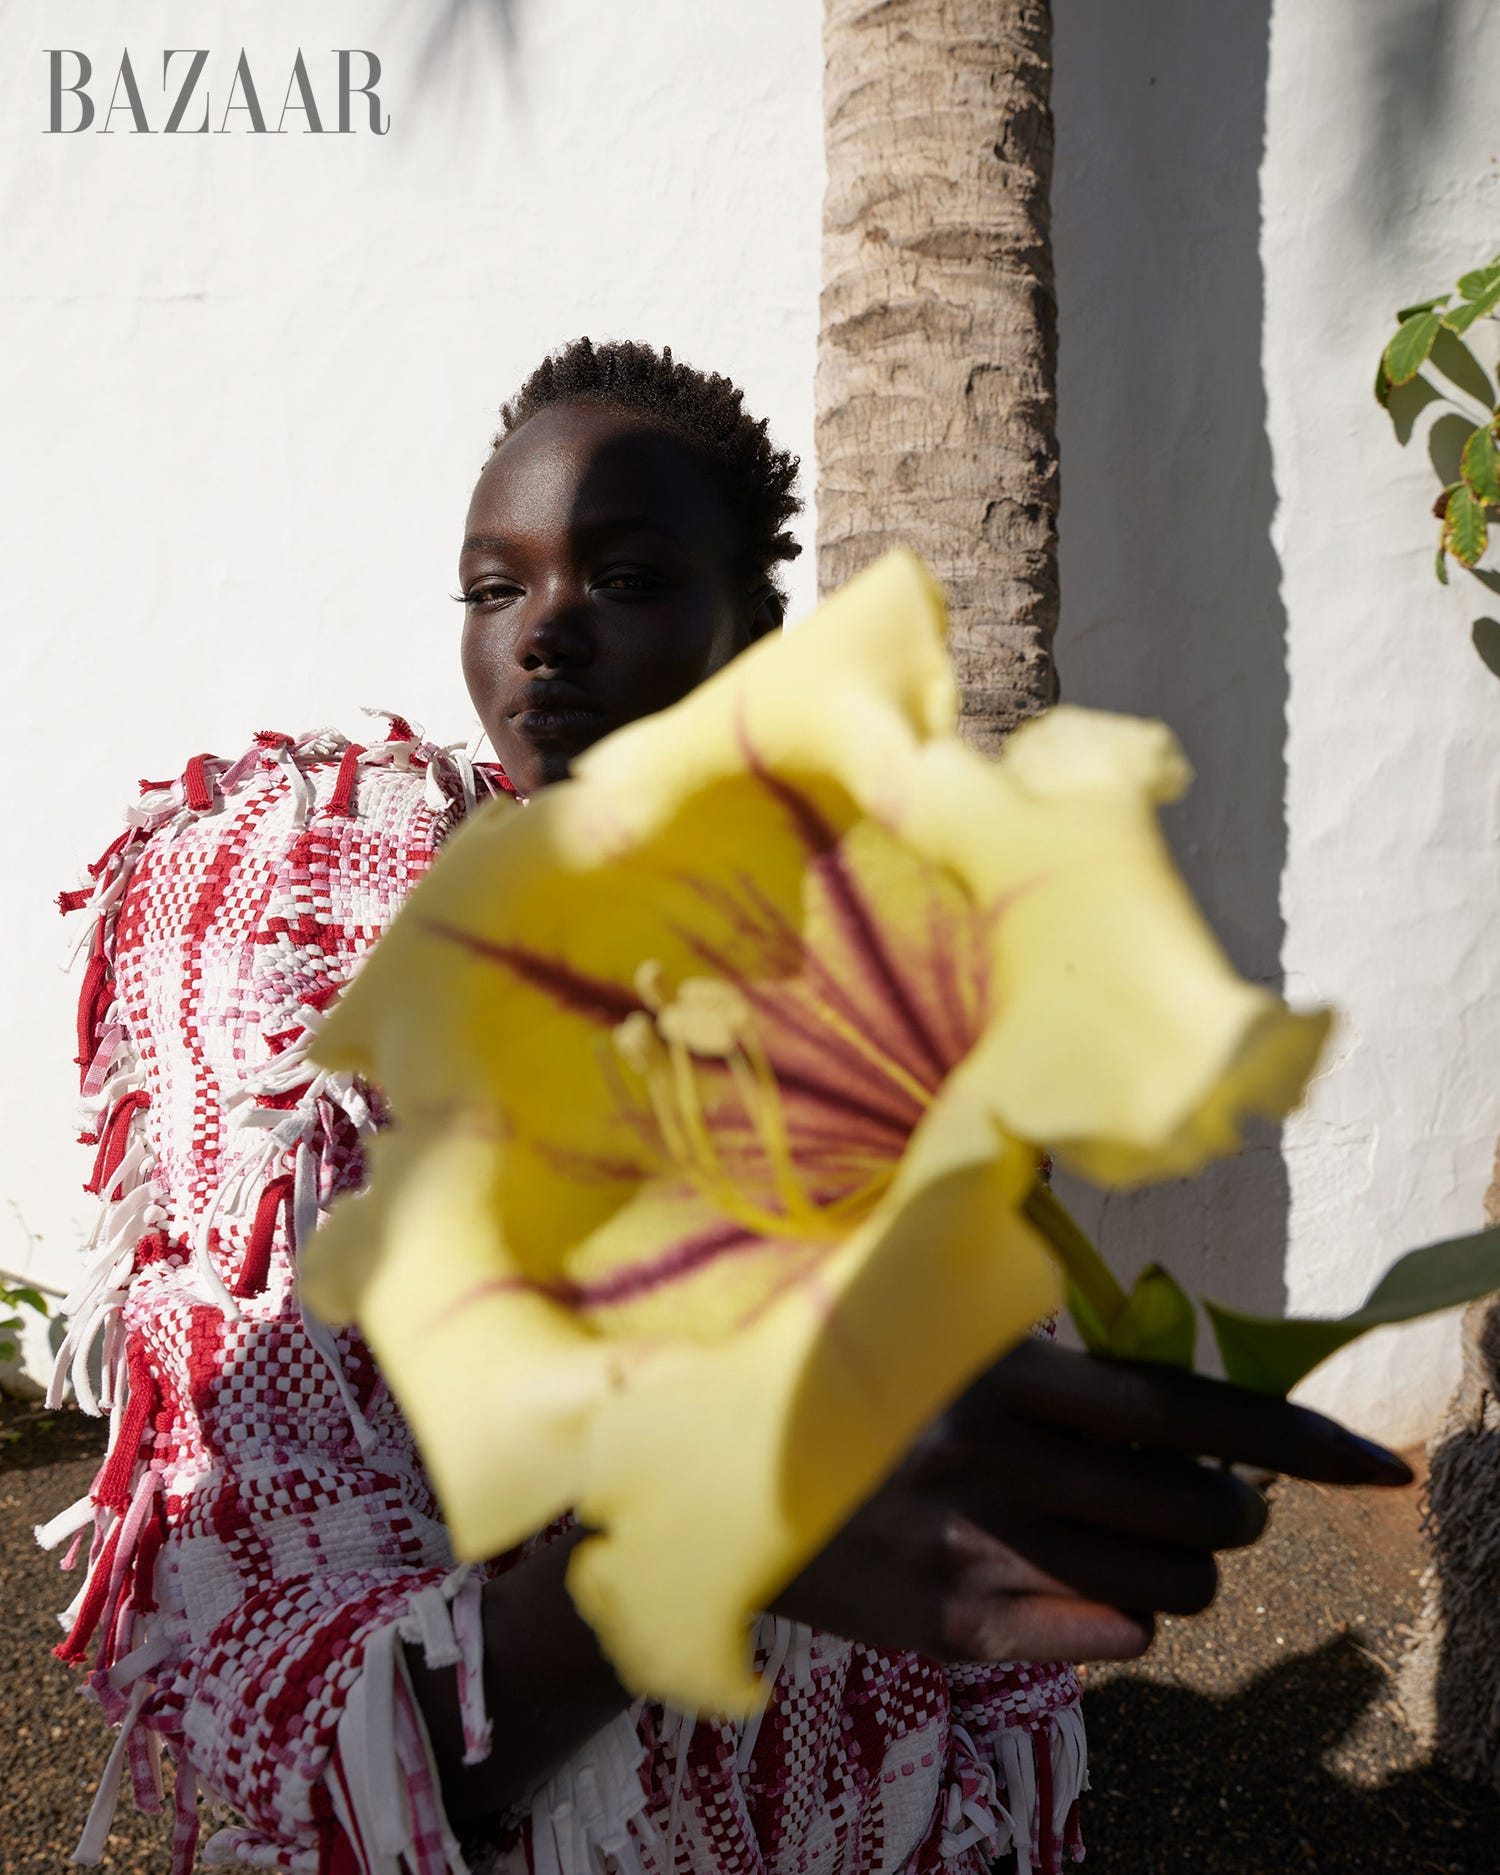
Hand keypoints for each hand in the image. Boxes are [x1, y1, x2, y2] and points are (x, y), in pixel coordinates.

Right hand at [771, 1337, 1411, 1664]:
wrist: (723, 1474)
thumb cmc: (853, 1383)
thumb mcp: (942, 1335)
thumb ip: (1048, 1346)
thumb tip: (1173, 1373)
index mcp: (1004, 1373)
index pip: (1192, 1409)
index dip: (1298, 1437)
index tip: (1374, 1463)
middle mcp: (1003, 1462)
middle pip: (1203, 1511)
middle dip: (1235, 1508)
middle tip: (1209, 1496)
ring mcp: (981, 1553)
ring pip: (1173, 1586)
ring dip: (1184, 1563)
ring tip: (1136, 1537)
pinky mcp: (958, 1628)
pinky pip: (1110, 1637)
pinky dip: (1123, 1612)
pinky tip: (1076, 1579)